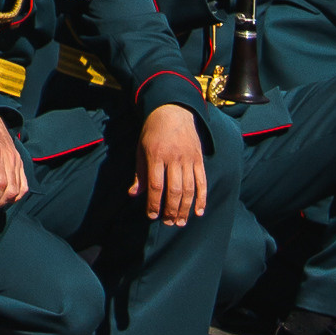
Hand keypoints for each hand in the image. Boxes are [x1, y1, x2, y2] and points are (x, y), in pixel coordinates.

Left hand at [133, 102, 210, 225]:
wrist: (173, 111)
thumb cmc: (153, 132)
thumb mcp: (140, 149)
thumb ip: (139, 173)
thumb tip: (133, 195)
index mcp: (156, 155)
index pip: (155, 185)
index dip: (154, 203)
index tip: (152, 215)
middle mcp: (173, 158)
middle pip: (174, 190)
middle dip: (171, 210)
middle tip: (168, 223)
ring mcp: (188, 159)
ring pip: (189, 189)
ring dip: (185, 208)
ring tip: (180, 222)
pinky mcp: (199, 160)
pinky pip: (202, 182)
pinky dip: (202, 199)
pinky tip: (198, 212)